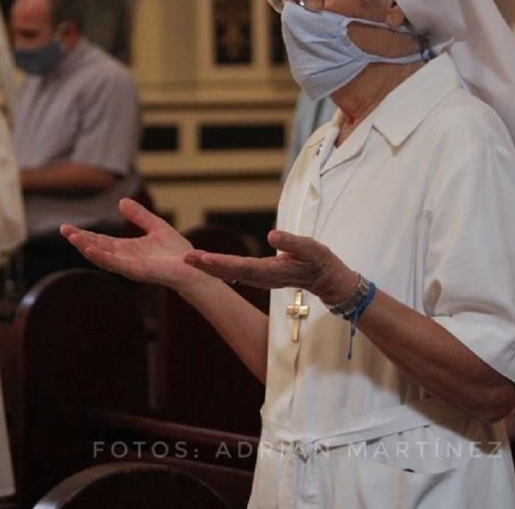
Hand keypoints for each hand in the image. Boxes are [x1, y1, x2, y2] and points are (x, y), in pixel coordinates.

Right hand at [60, 198, 208, 291]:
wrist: (194, 266)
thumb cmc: (177, 251)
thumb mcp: (156, 226)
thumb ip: (139, 215)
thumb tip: (121, 201)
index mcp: (127, 249)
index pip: (100, 240)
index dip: (84, 234)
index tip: (67, 227)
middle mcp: (124, 258)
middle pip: (97, 248)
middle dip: (80, 240)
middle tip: (63, 230)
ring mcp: (129, 266)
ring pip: (103, 257)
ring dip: (86, 248)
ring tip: (72, 237)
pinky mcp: (137, 271)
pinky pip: (116, 264)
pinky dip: (101, 257)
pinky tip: (90, 249)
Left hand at [183, 230, 357, 303]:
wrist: (328, 281)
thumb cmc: (321, 263)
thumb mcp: (313, 249)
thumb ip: (293, 242)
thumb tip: (272, 234)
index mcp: (272, 271)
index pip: (241, 267)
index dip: (220, 263)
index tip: (202, 258)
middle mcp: (262, 277)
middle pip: (229, 272)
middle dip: (207, 266)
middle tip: (185, 259)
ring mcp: (260, 277)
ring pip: (230, 273)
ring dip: (209, 267)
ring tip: (189, 259)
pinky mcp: (260, 275)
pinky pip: (235, 272)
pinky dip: (219, 268)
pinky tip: (206, 263)